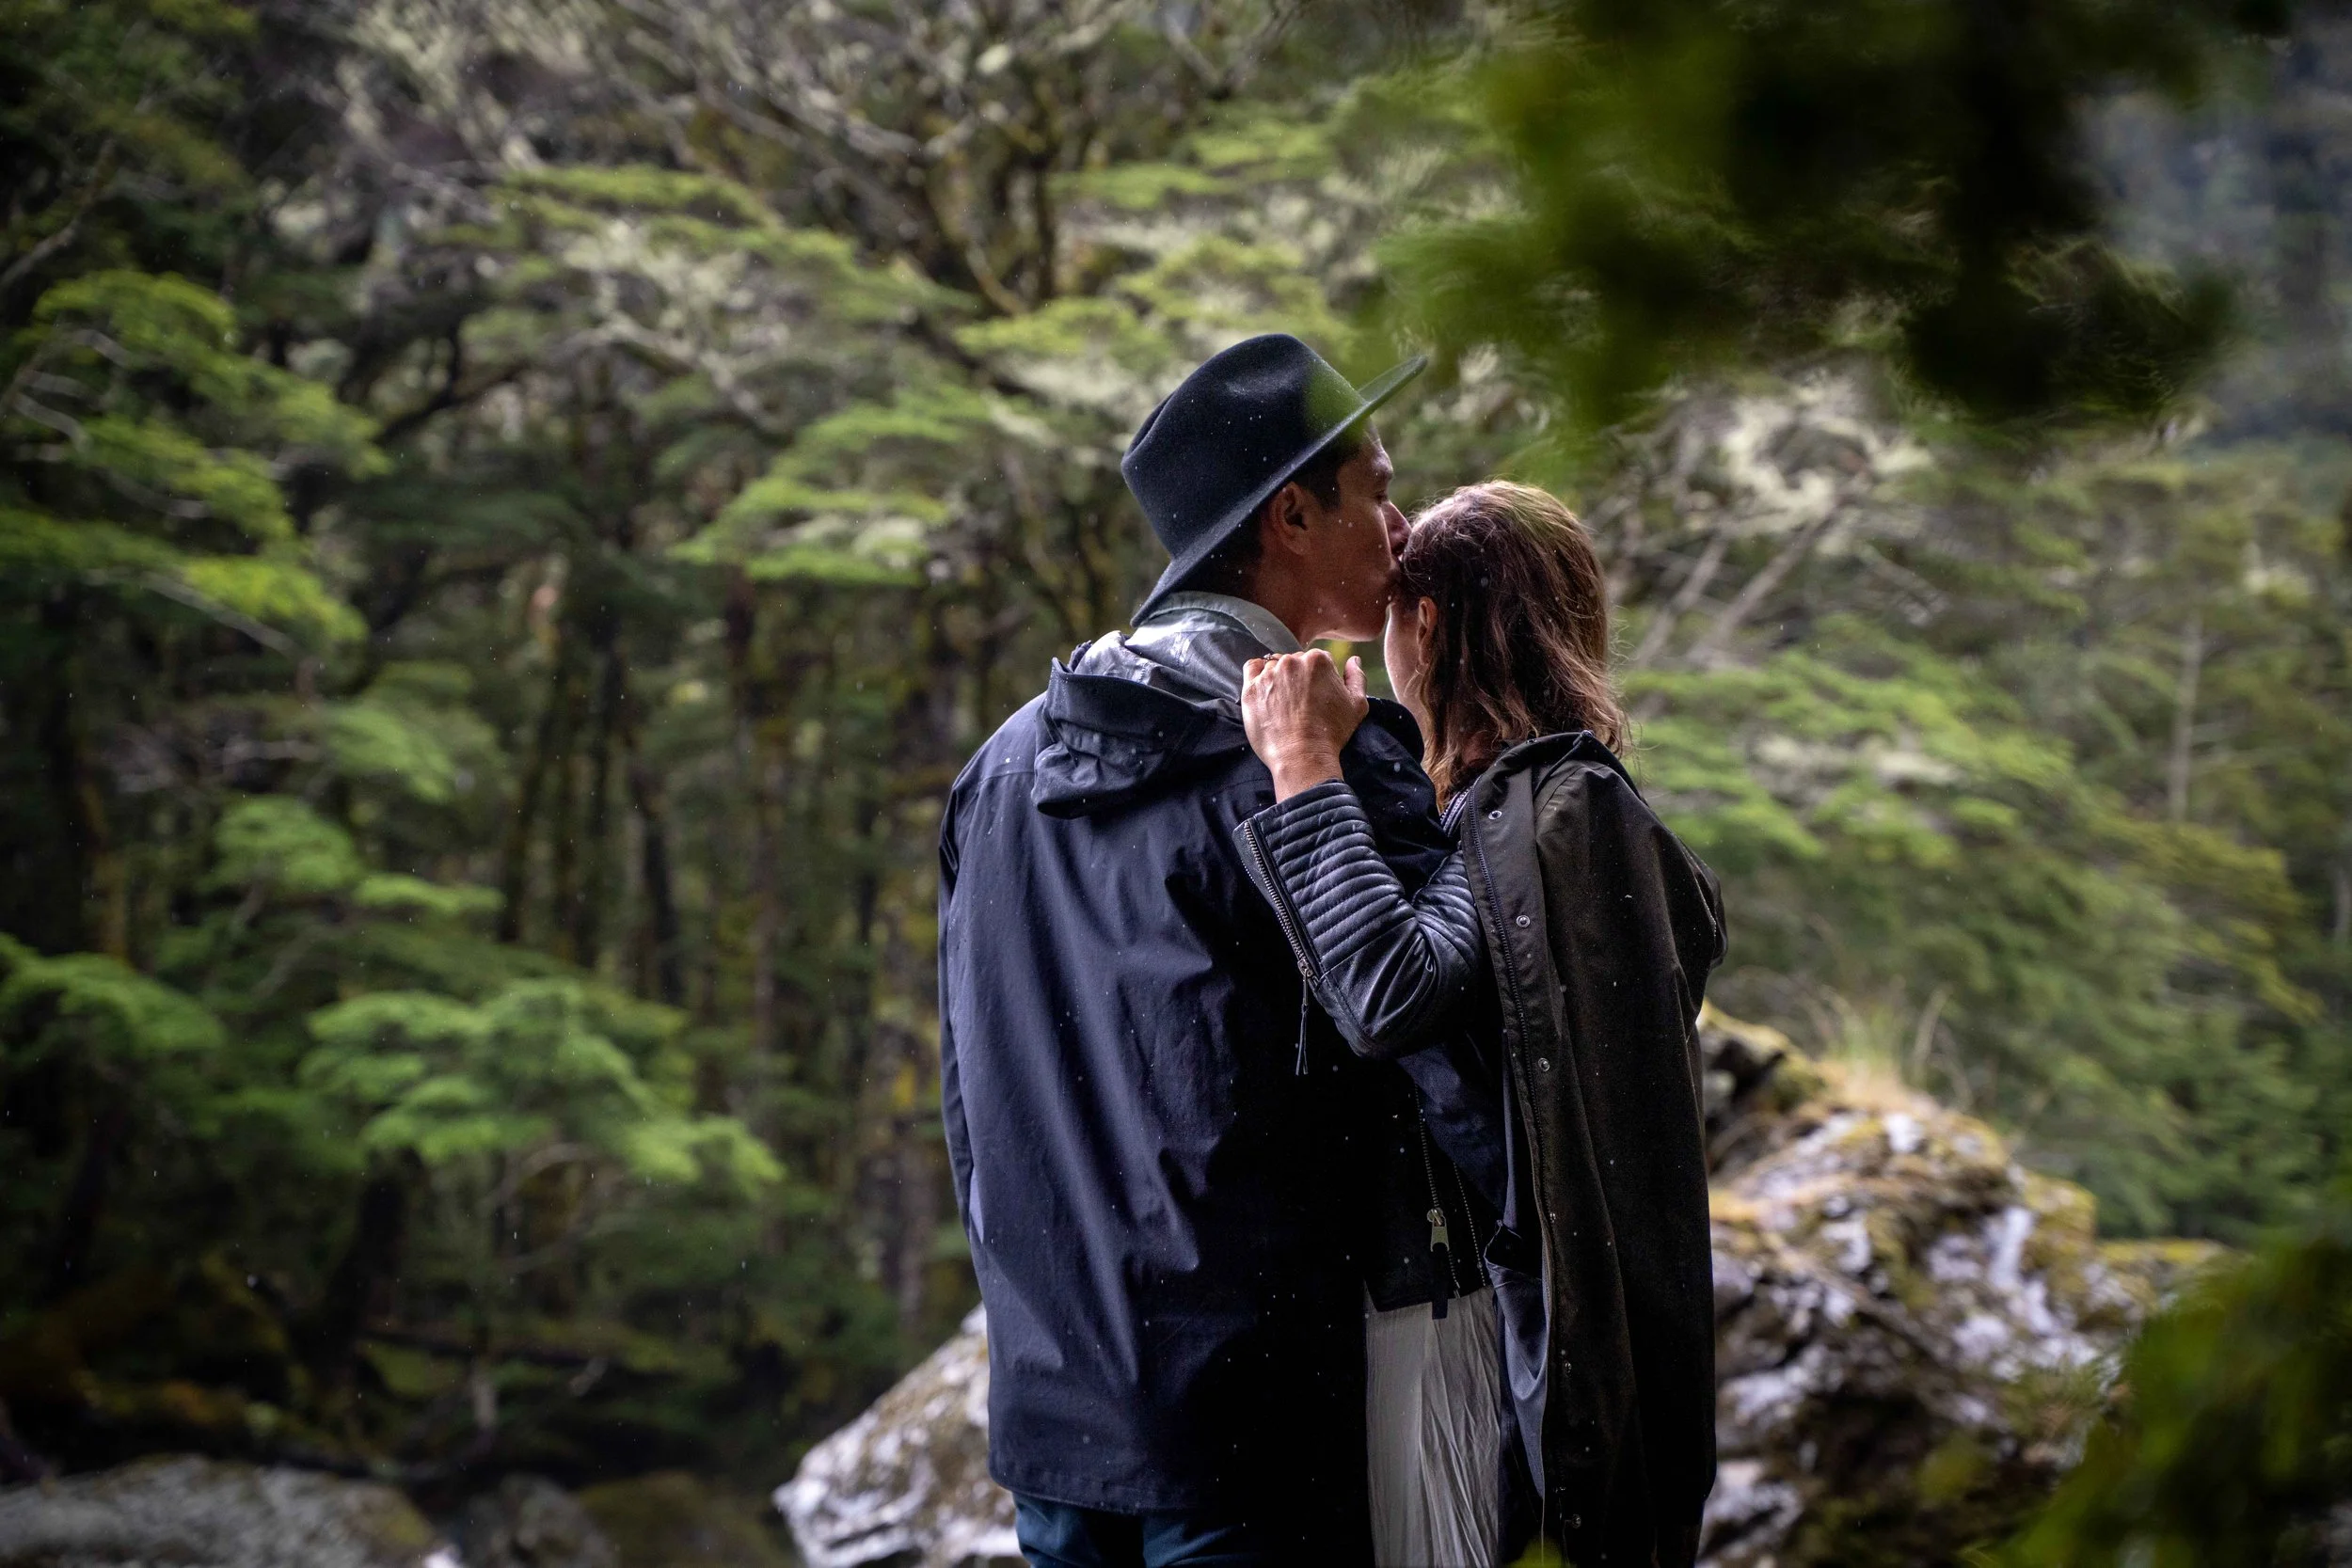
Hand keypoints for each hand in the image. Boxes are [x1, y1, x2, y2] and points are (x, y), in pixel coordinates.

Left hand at [1242, 649, 1368, 799]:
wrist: (1302, 757)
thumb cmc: (1332, 733)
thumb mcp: (1357, 705)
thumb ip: (1357, 677)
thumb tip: (1353, 660)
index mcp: (1318, 660)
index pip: (1318, 660)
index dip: (1320, 678)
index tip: (1318, 696)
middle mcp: (1291, 662)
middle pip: (1295, 661)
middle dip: (1299, 677)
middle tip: (1301, 702)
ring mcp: (1269, 674)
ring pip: (1274, 666)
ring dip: (1279, 678)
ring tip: (1284, 703)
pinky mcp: (1251, 688)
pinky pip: (1252, 669)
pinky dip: (1257, 673)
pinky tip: (1265, 688)